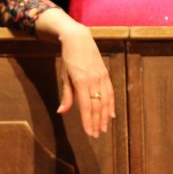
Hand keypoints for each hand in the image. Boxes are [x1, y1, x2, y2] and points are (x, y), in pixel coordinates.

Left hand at [45, 14, 113, 137]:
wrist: (79, 38)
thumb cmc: (68, 58)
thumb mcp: (64, 76)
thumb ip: (66, 95)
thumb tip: (61, 111)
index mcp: (80, 81)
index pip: (85, 107)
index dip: (88, 121)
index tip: (89, 133)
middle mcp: (93, 80)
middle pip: (97, 106)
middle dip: (97, 122)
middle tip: (96, 135)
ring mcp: (101, 77)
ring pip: (105, 101)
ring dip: (105, 116)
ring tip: (103, 128)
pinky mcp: (105, 74)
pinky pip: (110, 92)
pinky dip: (111, 105)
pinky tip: (111, 114)